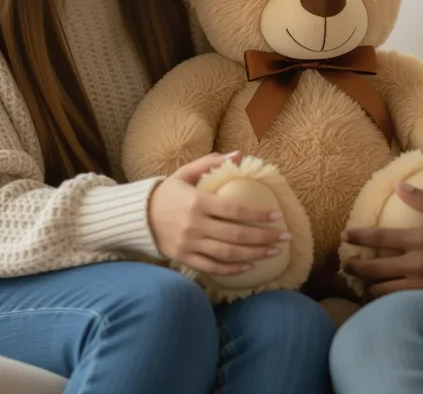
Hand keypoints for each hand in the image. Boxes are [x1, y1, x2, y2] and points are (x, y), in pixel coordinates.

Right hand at [148, 151, 288, 275]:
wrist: (136, 217)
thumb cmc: (166, 193)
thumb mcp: (185, 173)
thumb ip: (211, 163)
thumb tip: (240, 154)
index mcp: (198, 202)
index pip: (235, 209)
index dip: (258, 214)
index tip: (277, 216)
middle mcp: (195, 225)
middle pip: (236, 234)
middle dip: (264, 236)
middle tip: (285, 236)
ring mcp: (189, 244)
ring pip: (228, 253)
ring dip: (254, 254)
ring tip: (274, 253)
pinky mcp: (184, 258)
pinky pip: (212, 267)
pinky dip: (232, 269)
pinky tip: (249, 266)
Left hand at [340, 182, 422, 302]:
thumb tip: (399, 186)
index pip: (380, 239)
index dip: (358, 237)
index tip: (345, 236)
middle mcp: (419, 267)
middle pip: (374, 270)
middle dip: (354, 267)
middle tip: (345, 264)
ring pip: (383, 292)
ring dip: (368, 287)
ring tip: (362, 283)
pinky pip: (400, 305)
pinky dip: (386, 302)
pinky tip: (383, 298)